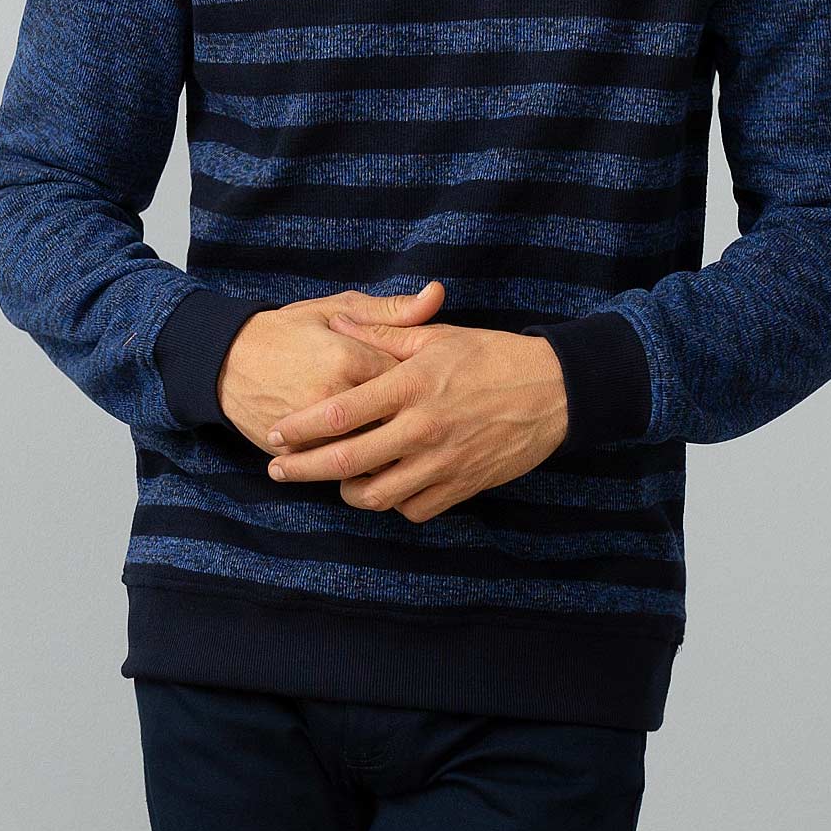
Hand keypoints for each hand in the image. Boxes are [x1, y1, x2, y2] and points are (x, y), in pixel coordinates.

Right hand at [215, 281, 446, 445]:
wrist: (227, 362)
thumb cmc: (289, 331)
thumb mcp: (337, 309)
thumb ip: (391, 311)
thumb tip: (438, 295)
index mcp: (348, 358)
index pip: (407, 381)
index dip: (418, 385)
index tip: (422, 385)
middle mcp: (332, 397)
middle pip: (394, 424)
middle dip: (407, 425)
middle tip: (416, 420)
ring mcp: (312, 430)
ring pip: (370, 454)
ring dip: (387, 451)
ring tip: (394, 440)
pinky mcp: (297, 452)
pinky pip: (340, 469)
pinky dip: (356, 466)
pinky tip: (365, 455)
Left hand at [262, 297, 569, 520]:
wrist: (555, 391)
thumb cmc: (492, 356)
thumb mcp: (437, 337)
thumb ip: (382, 332)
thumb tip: (338, 322)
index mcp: (411, 386)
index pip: (340, 413)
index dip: (299, 429)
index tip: (275, 435)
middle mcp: (423, 428)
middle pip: (347, 462)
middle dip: (303, 470)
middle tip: (278, 472)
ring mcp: (443, 461)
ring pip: (377, 495)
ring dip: (348, 492)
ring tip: (338, 480)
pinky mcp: (463, 485)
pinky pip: (415, 508)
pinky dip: (394, 503)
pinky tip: (386, 487)